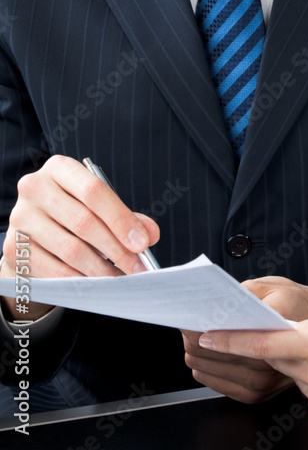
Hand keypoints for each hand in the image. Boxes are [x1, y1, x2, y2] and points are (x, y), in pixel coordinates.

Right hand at [1, 155, 158, 318]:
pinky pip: (54, 270)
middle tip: (137, 267)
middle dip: (117, 249)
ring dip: (102, 269)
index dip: (121, 218)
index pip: (94, 190)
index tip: (142, 243)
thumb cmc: (71, 212)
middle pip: (84, 222)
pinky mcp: (13, 248)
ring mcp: (21, 218)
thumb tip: (149, 234)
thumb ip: (125, 216)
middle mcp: (35, 188)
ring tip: (121, 277)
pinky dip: (80, 280)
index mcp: (59, 168)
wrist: (32, 232)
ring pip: (71, 249)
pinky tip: (96, 283)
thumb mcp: (98, 206)